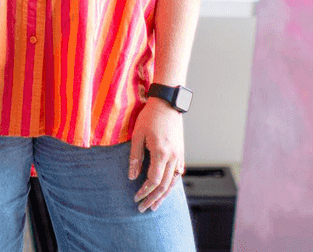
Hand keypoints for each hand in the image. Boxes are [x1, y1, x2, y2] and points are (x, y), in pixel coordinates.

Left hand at [128, 98, 184, 212]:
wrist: (167, 103)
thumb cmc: (150, 117)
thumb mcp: (137, 135)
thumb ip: (135, 157)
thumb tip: (132, 177)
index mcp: (161, 153)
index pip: (153, 180)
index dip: (144, 191)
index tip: (135, 198)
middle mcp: (173, 157)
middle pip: (164, 185)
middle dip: (153, 198)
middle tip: (143, 208)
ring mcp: (179, 156)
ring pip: (173, 182)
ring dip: (164, 195)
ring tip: (155, 205)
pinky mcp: (180, 153)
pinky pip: (177, 174)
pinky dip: (171, 184)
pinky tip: (166, 190)